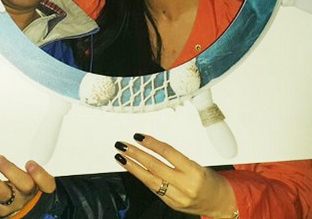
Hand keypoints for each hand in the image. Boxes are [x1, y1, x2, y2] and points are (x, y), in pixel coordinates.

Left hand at [0, 155, 55, 217]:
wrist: (25, 209)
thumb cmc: (28, 185)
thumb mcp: (35, 175)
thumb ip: (29, 162)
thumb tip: (18, 133)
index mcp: (40, 186)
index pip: (46, 183)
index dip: (39, 175)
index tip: (29, 163)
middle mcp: (26, 195)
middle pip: (22, 185)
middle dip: (9, 171)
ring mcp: (11, 203)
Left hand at [114, 133, 237, 217]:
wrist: (221, 203)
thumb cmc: (209, 180)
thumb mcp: (196, 164)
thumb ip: (176, 158)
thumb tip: (152, 147)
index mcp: (194, 172)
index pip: (168, 153)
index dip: (152, 144)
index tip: (138, 136)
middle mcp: (185, 185)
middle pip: (156, 167)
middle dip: (136, 155)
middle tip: (123, 145)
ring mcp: (177, 197)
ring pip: (150, 180)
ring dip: (133, 167)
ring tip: (121, 157)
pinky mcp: (171, 204)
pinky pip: (153, 189)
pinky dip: (142, 178)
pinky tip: (133, 170)